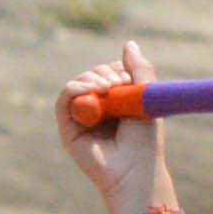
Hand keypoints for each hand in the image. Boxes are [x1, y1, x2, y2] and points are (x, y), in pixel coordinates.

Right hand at [66, 34, 175, 213]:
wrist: (134, 169)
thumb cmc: (145, 140)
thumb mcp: (146, 98)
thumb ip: (140, 69)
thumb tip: (128, 44)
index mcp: (116, 101)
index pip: (109, 71)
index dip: (117, 69)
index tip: (130, 78)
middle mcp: (97, 108)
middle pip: (93, 74)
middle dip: (106, 73)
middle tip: (121, 84)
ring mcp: (81, 117)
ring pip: (79, 83)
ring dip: (92, 79)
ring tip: (109, 90)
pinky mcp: (68, 127)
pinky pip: (65, 98)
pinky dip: (77, 89)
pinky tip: (93, 92)